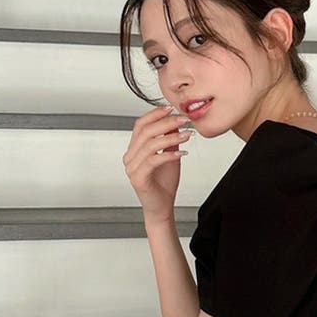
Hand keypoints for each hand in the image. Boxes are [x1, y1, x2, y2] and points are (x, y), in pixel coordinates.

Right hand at [123, 105, 193, 221]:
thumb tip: (176, 122)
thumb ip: (170, 140)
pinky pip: (153, 160)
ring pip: (150, 145)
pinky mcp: (138, 178)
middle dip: (166, 123)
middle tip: (183, 120)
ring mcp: (132, 168)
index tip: (171, 108)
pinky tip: (182, 153)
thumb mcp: (170, 156)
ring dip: (170, 137)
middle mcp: (130, 157)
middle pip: (145, 132)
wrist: (162, 208)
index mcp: (134, 150)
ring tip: (187, 135)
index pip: (140, 125)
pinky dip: (169, 154)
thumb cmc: (164, 184)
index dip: (155, 114)